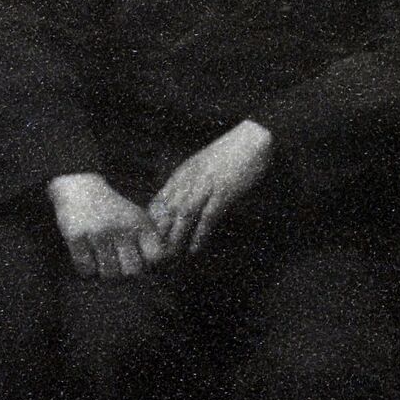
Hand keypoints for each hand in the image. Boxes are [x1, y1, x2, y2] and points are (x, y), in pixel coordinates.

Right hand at [49, 172, 166, 279]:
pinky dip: (86, 268)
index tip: (138, 259)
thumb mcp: (135, 216)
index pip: (154, 256)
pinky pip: (86, 268)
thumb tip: (154, 269)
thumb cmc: (111, 208)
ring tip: (101, 262)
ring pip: (108, 273)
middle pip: (131, 270)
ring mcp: (97, 233)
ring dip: (105, 271)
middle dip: (125, 271)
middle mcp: (121, 228)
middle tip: (117, 265)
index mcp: (139, 222)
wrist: (78, 186)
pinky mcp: (76, 237)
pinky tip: (86, 258)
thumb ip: (148, 240)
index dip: (147, 262)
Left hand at [147, 120, 273, 256]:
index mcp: (181, 175)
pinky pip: (206, 218)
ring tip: (171, 258)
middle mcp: (187, 181)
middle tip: (154, 255)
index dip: (152, 222)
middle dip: (158, 234)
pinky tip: (194, 249)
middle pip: (166, 211)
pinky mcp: (222, 193)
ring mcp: (204, 187)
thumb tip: (181, 202)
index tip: (147, 240)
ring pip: (182, 216)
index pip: (158, 201)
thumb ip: (189, 182)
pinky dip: (199, 235)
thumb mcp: (201, 166)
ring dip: (175, 238)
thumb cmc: (230, 153)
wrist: (252, 140)